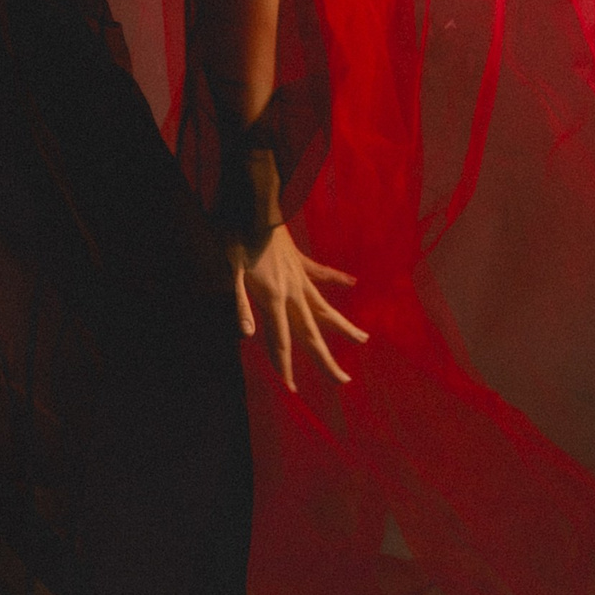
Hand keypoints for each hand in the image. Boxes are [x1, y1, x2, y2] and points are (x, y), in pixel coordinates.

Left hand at [230, 226, 367, 392]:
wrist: (255, 204)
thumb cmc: (237, 237)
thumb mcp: (230, 271)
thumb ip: (240, 304)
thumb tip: (246, 335)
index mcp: (274, 297)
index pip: (280, 341)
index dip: (283, 366)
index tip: (291, 389)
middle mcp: (293, 292)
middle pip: (312, 333)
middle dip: (325, 360)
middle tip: (343, 381)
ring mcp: (300, 277)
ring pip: (325, 308)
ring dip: (343, 326)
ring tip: (364, 339)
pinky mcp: (301, 262)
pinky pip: (323, 274)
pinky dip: (337, 279)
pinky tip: (353, 283)